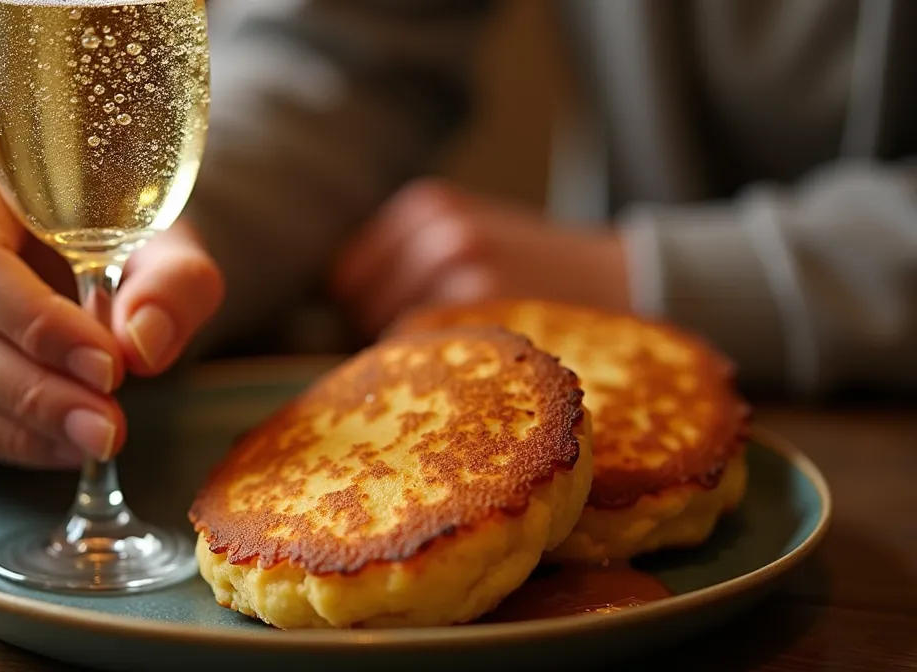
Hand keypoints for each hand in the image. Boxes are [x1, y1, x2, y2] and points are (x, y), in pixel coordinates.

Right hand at [0, 153, 223, 468]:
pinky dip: (3, 444)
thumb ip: (173, 285)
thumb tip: (142, 343)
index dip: (34, 322)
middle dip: (35, 391)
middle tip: (108, 426)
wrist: (113, 267)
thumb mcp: (172, 249)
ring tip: (96, 438)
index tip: (107, 366)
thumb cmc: (132, 244)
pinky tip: (63, 445)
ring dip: (21, 428)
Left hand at [331, 178, 629, 337]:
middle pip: (358, 306)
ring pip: (387, 330)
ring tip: (451, 356)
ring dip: (402, 355)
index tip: (389, 333)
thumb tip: (335, 308)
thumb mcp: (471, 233)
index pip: (346, 276)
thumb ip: (408, 259)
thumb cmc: (534, 271)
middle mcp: (439, 227)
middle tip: (425, 351)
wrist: (624, 279)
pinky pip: (425, 347)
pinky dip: (431, 364)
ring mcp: (462, 264)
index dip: (359, 314)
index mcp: (428, 204)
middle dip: (377, 334)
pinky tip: (463, 365)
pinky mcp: (485, 302)